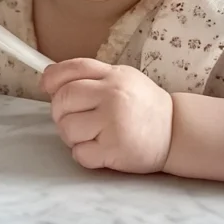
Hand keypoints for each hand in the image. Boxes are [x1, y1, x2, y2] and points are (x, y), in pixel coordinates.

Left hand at [40, 59, 173, 173]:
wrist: (177, 132)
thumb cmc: (143, 105)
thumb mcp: (122, 79)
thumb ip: (90, 76)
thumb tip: (48, 78)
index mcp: (113, 76)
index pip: (73, 69)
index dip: (53, 78)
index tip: (46, 86)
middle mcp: (113, 96)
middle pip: (63, 99)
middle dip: (60, 111)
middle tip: (73, 118)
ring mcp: (114, 123)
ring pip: (67, 128)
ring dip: (71, 136)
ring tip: (90, 135)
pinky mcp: (115, 149)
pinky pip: (80, 153)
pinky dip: (84, 155)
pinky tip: (99, 150)